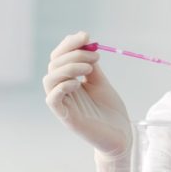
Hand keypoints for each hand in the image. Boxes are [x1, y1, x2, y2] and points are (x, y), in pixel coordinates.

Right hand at [43, 31, 131, 156]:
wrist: (121, 135)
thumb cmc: (110, 110)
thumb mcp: (101, 82)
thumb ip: (90, 65)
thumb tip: (85, 43)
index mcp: (69, 80)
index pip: (59, 56)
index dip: (69, 44)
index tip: (86, 36)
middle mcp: (63, 90)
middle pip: (54, 64)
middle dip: (73, 53)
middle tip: (95, 56)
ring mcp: (63, 104)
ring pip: (49, 79)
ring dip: (68, 67)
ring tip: (89, 69)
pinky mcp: (66, 117)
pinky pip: (52, 99)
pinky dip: (62, 86)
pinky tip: (78, 84)